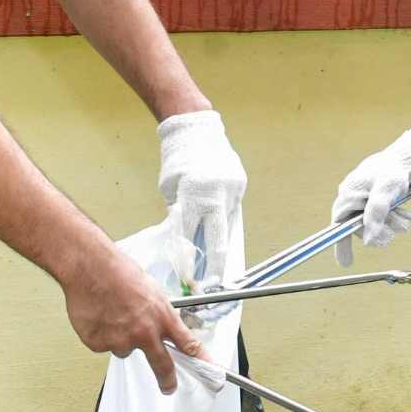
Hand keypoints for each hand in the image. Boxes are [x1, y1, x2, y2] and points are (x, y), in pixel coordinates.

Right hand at [62, 240, 207, 394]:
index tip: (208, 370)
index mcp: (162, 316)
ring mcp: (122, 340)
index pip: (188, 343)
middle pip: (162, 365)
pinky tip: (100, 315)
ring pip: (125, 349)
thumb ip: (157, 313)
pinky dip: (102, 335)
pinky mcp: (100, 344)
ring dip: (121, 338)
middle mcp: (144, 332)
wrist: (90, 268)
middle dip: (167, 380)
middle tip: (169, 387)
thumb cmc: (120, 272)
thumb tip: (159, 326)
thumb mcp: (151, 290)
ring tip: (113, 313)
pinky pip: (103, 345)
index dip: (200, 359)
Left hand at [156, 110, 247, 289]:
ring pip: (228, 223)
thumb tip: (185, 241)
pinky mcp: (240, 183)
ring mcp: (232, 188)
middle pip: (218, 239)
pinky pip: (233, 207)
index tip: (190, 278)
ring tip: (216, 250)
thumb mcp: (170, 189)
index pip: (190, 235)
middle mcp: (216, 193)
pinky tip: (218, 214)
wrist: (196, 128)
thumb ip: (179, 213)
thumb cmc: (178, 161)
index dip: (189, 259)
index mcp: (193, 194)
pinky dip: (225, 215)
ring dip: (220, 236)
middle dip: (216, 265)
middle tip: (213, 283)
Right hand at [331, 127, 410, 265]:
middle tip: (399, 229)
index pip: (339, 224)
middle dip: (380, 230)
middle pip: (360, 225)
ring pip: (372, 222)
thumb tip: (368, 241)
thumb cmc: (393, 171)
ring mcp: (362, 199)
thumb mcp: (385, 192)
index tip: (346, 262)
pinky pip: (380, 216)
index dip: (341, 243)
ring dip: (390, 224)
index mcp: (348, 194)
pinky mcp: (373, 200)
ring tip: (405, 221)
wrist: (406, 159)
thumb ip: (375, 215)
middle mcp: (351, 198)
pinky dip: (393, 218)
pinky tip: (406, 216)